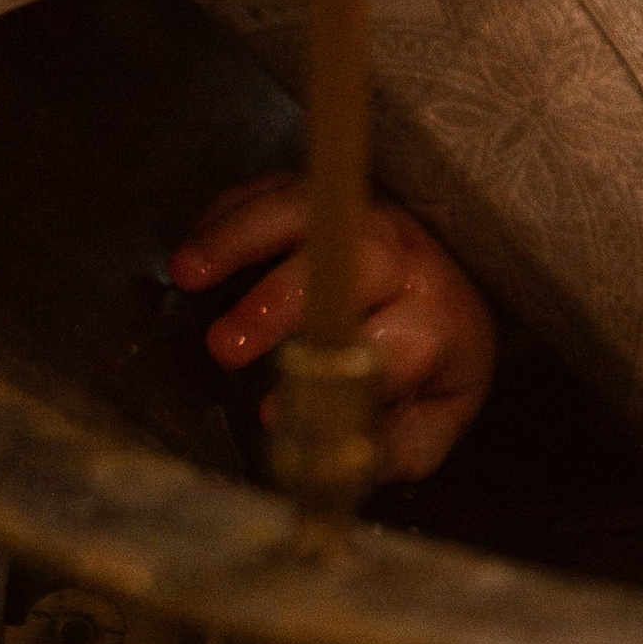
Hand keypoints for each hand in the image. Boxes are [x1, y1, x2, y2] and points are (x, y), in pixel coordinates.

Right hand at [168, 177, 497, 484]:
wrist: (454, 286)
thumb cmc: (431, 363)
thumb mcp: (433, 419)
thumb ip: (392, 447)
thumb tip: (331, 454)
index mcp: (438, 324)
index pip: (402, 346)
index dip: (343, 374)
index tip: (273, 413)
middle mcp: (405, 262)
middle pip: (355, 264)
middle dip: (282, 301)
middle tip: (224, 348)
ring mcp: (364, 216)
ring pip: (307, 212)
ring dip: (241, 239)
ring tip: (187, 274)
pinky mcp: (326, 196)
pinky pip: (275, 189)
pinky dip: (229, 212)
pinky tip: (193, 244)